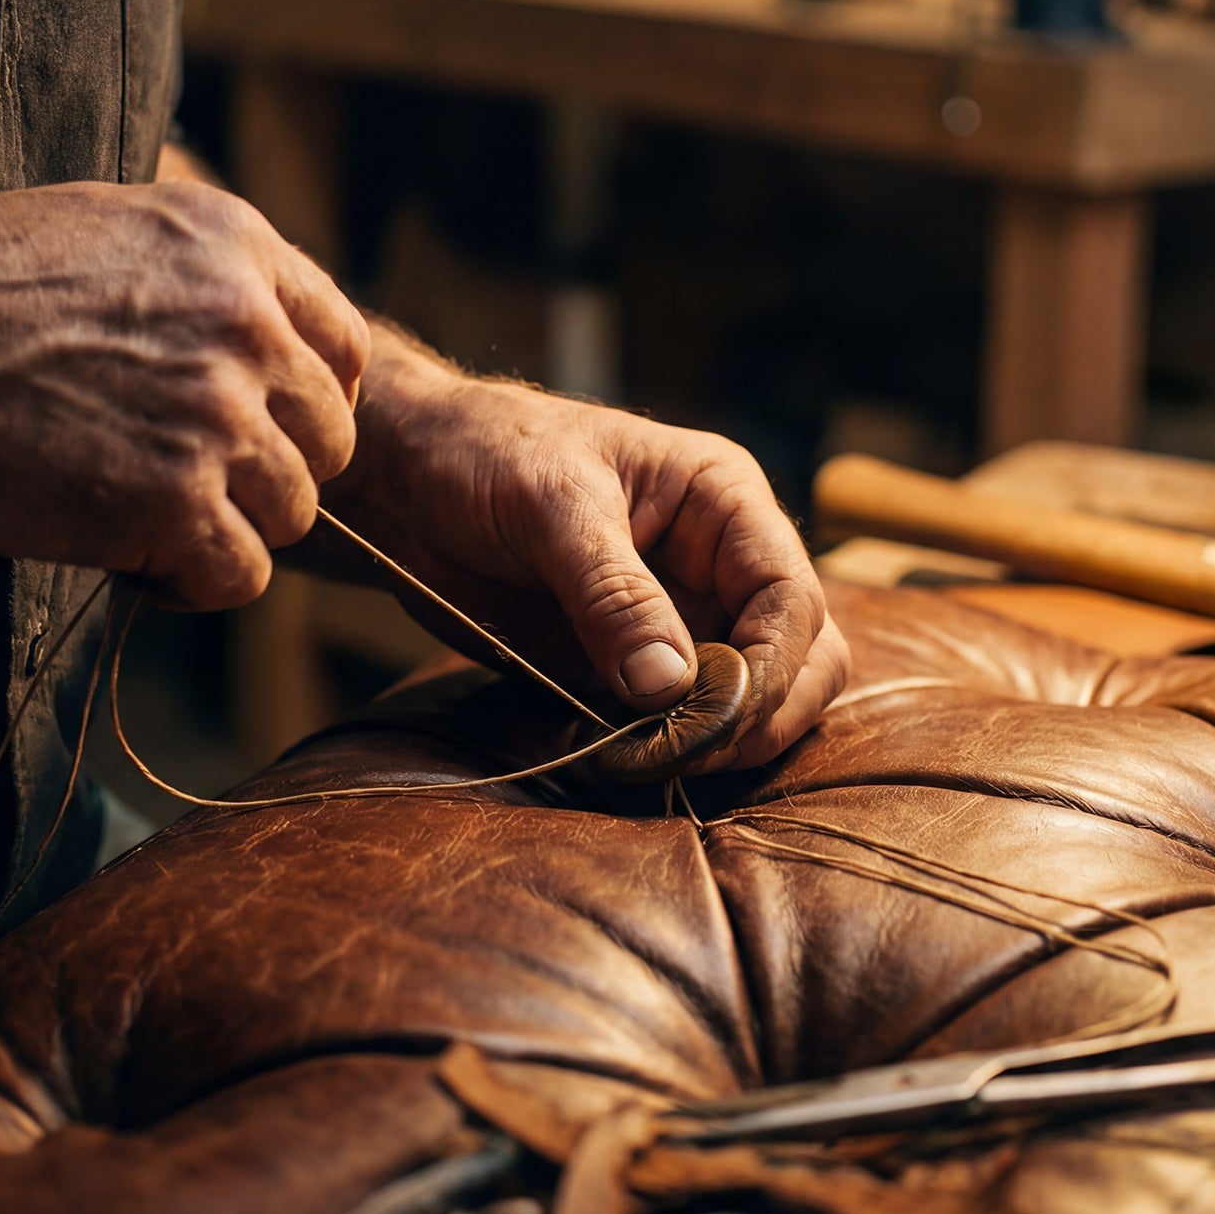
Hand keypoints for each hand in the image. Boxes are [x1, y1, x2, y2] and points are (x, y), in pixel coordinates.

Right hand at [0, 181, 368, 609]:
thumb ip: (201, 278)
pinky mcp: (174, 501)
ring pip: (293, 511)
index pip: (344, 346)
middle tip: (190, 485)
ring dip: (228, 529)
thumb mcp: (108, 229)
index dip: (312, 403)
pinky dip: (193, 584)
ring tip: (147, 520)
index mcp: (237, 247)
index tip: (265, 432)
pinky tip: (135, 562)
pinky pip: (242, 574)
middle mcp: (247, 324)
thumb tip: (257, 332)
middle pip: (330, 440)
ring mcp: (218, 414)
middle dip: (269, 471)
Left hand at [330, 330, 848, 769]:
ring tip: (650, 760)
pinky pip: (680, 725)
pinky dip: (664, 753)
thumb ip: (611, 591)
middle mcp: (720, 563)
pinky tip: (618, 760)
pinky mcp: (634, 667)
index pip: (793, 596)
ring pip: (756, 701)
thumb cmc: (486, 453)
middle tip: (692, 753)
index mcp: (723, 502)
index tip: (722, 716)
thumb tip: (671, 685)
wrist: (409, 479)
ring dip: (720, 743)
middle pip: (804, 657)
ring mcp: (683, 620)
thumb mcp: (550, 504)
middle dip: (764, 714)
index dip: (775, 665)